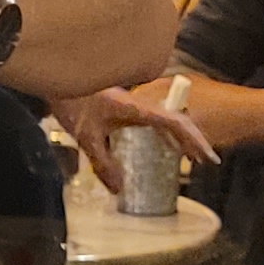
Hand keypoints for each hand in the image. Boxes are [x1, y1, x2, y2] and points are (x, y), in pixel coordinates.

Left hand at [52, 86, 221, 191]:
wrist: (56, 75)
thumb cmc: (71, 101)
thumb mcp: (86, 137)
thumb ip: (103, 164)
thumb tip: (119, 190)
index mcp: (135, 107)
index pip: (173, 121)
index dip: (193, 138)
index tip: (207, 156)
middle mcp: (138, 103)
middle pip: (176, 118)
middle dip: (193, 139)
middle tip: (204, 161)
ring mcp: (132, 101)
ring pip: (165, 117)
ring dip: (180, 135)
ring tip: (190, 155)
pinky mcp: (123, 103)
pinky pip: (152, 117)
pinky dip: (164, 131)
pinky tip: (162, 144)